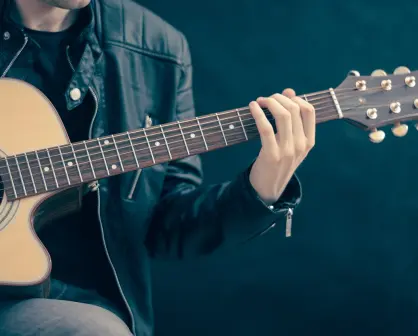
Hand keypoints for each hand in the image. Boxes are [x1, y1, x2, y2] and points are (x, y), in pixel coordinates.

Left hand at [249, 89, 315, 204]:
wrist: (268, 188)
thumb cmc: (278, 162)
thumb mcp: (290, 143)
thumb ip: (292, 120)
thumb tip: (290, 91)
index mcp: (309, 141)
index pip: (309, 111)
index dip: (295, 98)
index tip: (282, 97)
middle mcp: (301, 145)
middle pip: (294, 109)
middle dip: (278, 98)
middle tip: (266, 99)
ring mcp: (288, 151)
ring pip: (283, 115)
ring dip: (270, 102)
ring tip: (259, 101)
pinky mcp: (271, 155)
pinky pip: (266, 127)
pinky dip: (258, 113)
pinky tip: (252, 107)